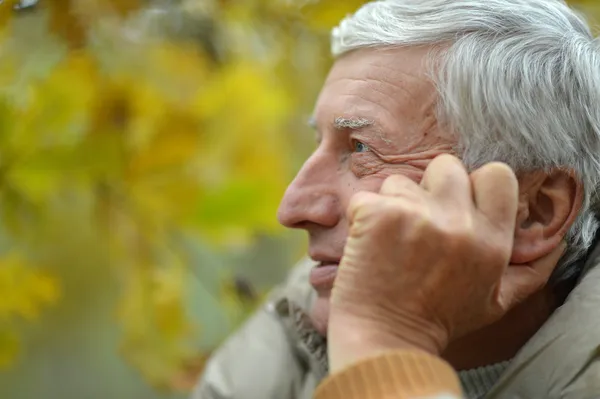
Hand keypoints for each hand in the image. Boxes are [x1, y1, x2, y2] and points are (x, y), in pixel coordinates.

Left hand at [328, 155, 564, 371]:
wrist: (385, 339)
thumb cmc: (437, 321)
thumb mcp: (494, 302)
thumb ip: (527, 271)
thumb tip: (551, 244)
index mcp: (490, 241)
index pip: (497, 175)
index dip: (475, 185)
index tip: (458, 206)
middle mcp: (458, 224)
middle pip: (446, 166)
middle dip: (431, 188)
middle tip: (419, 222)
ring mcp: (415, 216)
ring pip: (401, 182)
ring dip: (394, 204)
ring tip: (392, 240)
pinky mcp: (377, 216)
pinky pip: (367, 197)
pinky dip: (363, 216)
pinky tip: (369, 243)